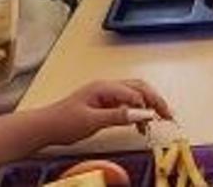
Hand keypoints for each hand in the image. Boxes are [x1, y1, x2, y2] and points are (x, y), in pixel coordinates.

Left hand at [31, 78, 176, 146]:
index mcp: (104, 87)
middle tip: (168, 115)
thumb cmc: (64, 122)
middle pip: (139, 88)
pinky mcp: (103, 103)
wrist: (44, 126)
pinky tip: (140, 123)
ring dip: (148, 104)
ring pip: (134, 94)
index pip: (135, 92)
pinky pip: (126, 102)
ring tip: (158, 119)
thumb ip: (118, 115)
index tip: (159, 119)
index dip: (149, 105)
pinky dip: (137, 110)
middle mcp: (107, 87)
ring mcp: (105, 94)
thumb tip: (142, 113)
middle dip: (155, 100)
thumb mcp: (92, 121)